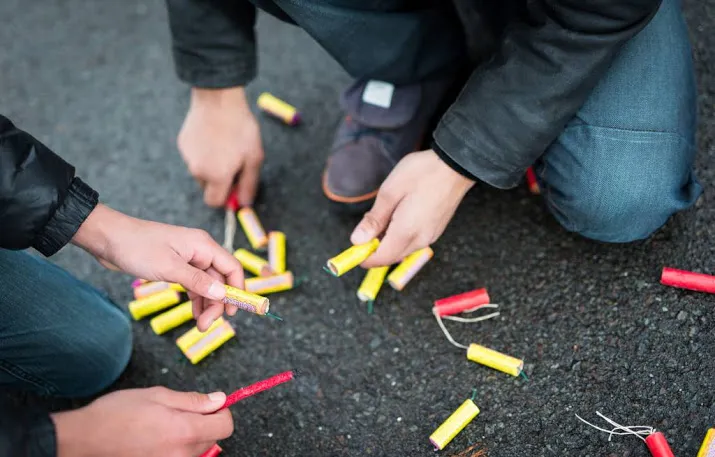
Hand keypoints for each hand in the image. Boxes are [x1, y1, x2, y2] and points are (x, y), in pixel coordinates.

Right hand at [52, 387, 232, 456]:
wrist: (84, 439)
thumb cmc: (116, 414)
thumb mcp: (157, 395)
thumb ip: (192, 400)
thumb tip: (218, 400)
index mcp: (184, 431)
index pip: (225, 426)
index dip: (221, 412)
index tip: (211, 405)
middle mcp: (181, 454)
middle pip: (212, 438)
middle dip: (204, 423)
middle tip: (180, 411)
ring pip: (196, 450)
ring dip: (189, 436)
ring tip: (163, 425)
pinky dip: (175, 447)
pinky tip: (157, 439)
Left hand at [72, 204, 244, 329]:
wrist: (108, 239)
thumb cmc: (138, 247)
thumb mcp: (169, 268)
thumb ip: (198, 282)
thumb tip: (223, 294)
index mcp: (203, 246)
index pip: (232, 267)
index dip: (237, 289)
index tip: (232, 312)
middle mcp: (200, 251)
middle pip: (220, 280)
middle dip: (217, 303)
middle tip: (206, 325)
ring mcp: (188, 259)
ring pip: (207, 285)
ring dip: (206, 304)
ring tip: (199, 324)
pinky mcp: (175, 266)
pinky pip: (193, 285)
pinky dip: (196, 299)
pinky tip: (194, 313)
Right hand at [178, 87, 263, 206]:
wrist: (219, 99)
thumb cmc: (240, 128)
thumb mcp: (254, 158)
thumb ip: (248, 185)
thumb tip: (244, 205)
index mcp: (216, 176)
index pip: (214, 202)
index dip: (226, 197)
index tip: (236, 186)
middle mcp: (197, 170)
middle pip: (208, 187)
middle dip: (219, 181)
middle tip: (234, 161)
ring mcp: (187, 156)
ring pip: (201, 171)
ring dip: (212, 165)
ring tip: (225, 144)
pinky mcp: (182, 144)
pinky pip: (194, 156)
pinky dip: (204, 152)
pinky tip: (214, 136)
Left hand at [350, 149, 473, 266]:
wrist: (456, 165)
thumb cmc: (423, 173)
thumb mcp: (390, 191)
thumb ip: (374, 219)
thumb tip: (357, 240)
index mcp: (406, 232)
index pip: (380, 259)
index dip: (363, 256)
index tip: (354, 246)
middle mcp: (420, 240)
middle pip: (391, 256)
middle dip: (375, 248)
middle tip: (367, 225)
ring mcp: (430, 236)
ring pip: (401, 250)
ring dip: (387, 241)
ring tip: (384, 214)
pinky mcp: (435, 231)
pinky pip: (413, 242)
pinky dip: (400, 236)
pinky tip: (398, 215)